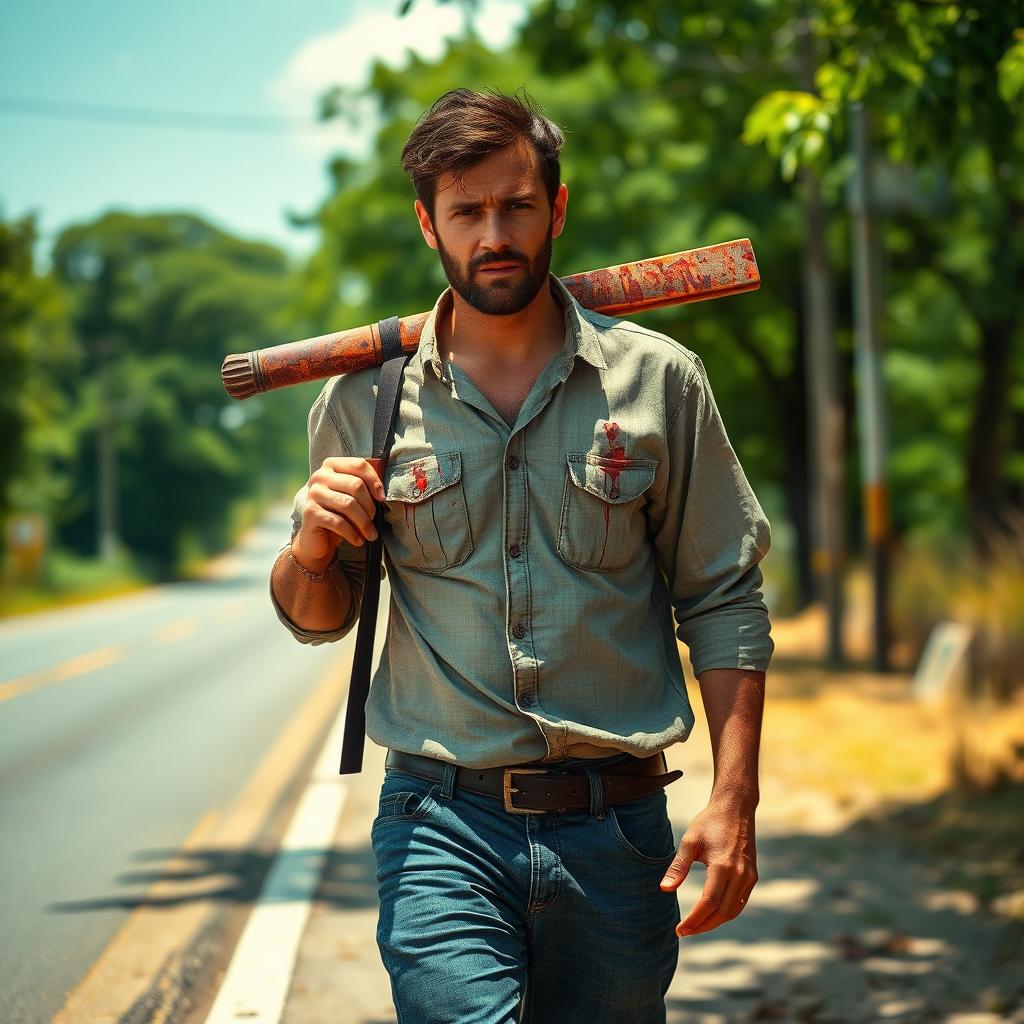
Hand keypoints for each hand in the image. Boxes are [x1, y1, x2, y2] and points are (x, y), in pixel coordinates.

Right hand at [292, 456, 385, 570]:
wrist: (317, 538)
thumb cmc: (339, 514)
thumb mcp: (351, 497)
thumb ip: (364, 487)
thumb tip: (382, 492)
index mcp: (332, 466)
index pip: (359, 465)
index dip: (375, 481)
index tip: (382, 498)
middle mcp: (320, 476)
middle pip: (356, 485)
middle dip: (370, 506)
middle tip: (374, 520)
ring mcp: (313, 493)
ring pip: (348, 504)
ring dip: (364, 522)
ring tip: (370, 534)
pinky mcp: (310, 512)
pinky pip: (338, 522)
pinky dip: (352, 533)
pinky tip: (358, 540)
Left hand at [658, 798, 757, 937]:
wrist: (735, 808)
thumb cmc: (708, 823)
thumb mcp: (690, 841)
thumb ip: (678, 866)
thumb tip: (664, 889)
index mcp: (723, 866)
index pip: (709, 903)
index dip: (694, 920)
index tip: (679, 929)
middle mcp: (740, 874)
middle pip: (722, 912)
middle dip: (703, 926)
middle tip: (684, 932)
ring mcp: (749, 876)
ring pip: (733, 910)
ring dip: (715, 922)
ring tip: (695, 927)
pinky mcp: (752, 876)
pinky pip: (740, 902)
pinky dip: (726, 913)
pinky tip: (711, 914)